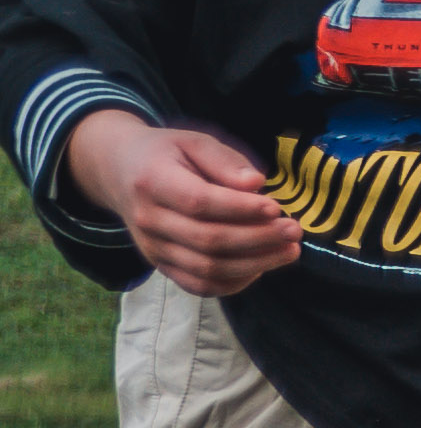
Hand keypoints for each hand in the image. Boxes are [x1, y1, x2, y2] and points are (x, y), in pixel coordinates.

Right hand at [61, 110, 297, 295]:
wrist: (120, 172)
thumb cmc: (166, 154)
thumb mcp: (193, 141)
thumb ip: (224, 160)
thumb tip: (256, 184)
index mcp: (152, 181)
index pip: (199, 202)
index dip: (241, 209)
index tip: (276, 208)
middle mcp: (148, 219)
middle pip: (208, 240)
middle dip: (259, 239)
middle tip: (294, 230)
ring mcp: (152, 247)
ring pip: (207, 269)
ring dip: (255, 264)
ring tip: (289, 250)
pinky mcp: (161, 265)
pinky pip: (199, 286)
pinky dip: (235, 283)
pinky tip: (262, 267)